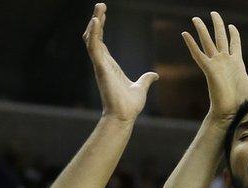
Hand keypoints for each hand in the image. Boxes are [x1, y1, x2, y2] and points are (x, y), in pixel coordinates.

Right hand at [83, 3, 157, 121]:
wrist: (125, 116)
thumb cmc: (129, 105)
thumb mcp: (141, 87)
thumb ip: (146, 79)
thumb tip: (155, 75)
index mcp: (110, 65)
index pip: (102, 41)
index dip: (101, 27)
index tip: (103, 14)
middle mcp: (102, 63)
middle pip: (95, 36)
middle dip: (97, 19)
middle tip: (100, 5)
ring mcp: (100, 64)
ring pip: (92, 38)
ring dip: (95, 22)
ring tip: (100, 8)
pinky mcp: (100, 67)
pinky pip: (94, 47)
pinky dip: (94, 33)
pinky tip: (97, 20)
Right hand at [182, 12, 247, 125]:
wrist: (233, 114)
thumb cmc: (244, 103)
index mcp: (237, 64)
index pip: (235, 44)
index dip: (233, 34)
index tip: (231, 25)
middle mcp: (225, 62)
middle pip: (221, 38)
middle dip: (218, 25)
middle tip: (214, 13)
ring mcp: (216, 65)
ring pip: (208, 43)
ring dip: (202, 30)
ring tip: (196, 18)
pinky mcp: (209, 70)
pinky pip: (198, 55)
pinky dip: (191, 44)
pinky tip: (185, 34)